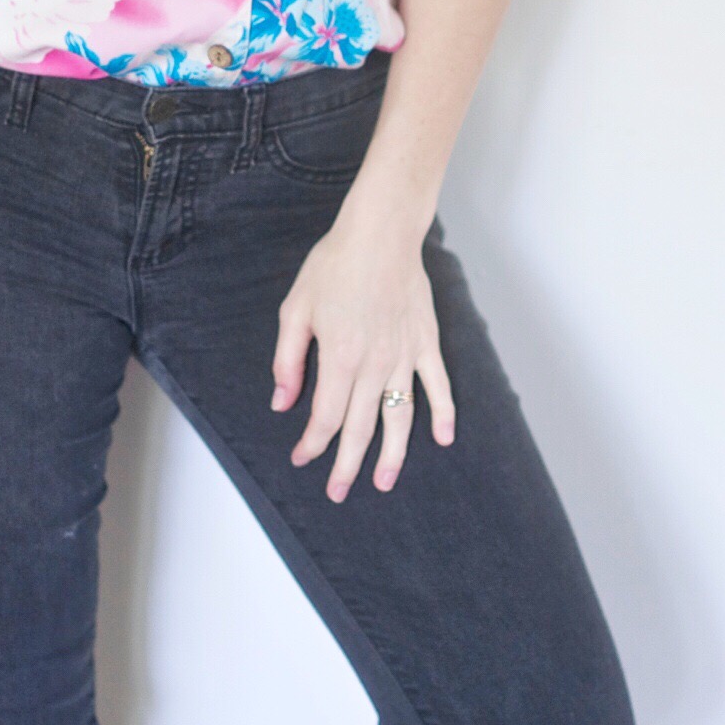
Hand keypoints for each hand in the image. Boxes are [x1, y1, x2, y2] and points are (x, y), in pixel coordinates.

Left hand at [271, 206, 456, 500]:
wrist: (380, 232)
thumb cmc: (334, 265)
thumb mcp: (296, 308)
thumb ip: (288, 359)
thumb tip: (282, 401)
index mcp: (340, 358)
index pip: (326, 418)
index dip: (312, 443)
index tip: (301, 457)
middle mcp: (374, 365)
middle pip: (360, 428)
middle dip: (346, 465)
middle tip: (338, 492)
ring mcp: (404, 356)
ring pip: (400, 417)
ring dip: (392, 454)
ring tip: (384, 481)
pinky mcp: (425, 342)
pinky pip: (438, 385)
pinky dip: (443, 413)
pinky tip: (443, 438)